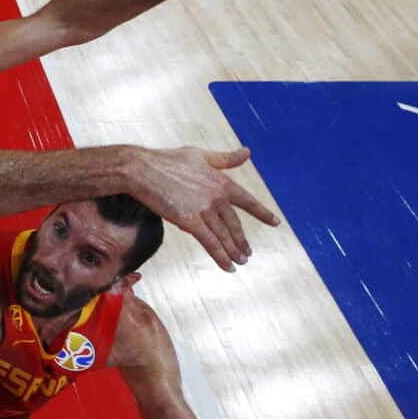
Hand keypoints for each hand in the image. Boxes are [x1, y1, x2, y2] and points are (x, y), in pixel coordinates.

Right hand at [128, 146, 279, 270]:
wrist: (142, 170)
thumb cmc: (166, 160)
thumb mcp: (199, 155)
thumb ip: (225, 159)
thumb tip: (247, 152)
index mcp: (221, 181)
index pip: (247, 201)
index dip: (262, 213)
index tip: (275, 222)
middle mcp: (217, 197)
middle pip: (235, 224)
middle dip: (242, 241)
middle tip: (248, 253)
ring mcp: (204, 210)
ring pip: (225, 236)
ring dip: (234, 251)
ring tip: (241, 262)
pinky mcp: (190, 222)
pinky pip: (210, 243)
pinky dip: (221, 256)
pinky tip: (228, 267)